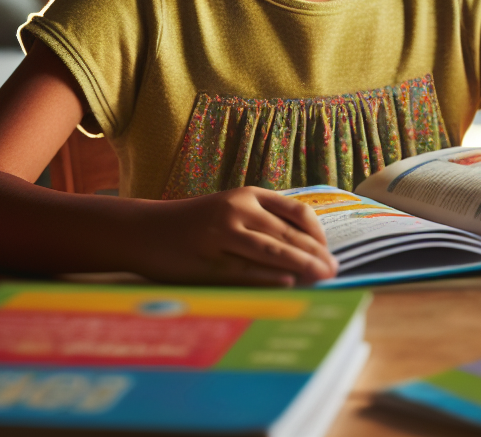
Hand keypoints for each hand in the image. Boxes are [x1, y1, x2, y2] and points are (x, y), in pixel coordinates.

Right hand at [132, 187, 338, 286]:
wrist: (145, 231)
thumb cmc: (196, 223)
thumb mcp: (231, 208)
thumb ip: (263, 222)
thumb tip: (306, 249)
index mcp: (248, 195)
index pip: (296, 211)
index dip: (318, 232)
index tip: (328, 249)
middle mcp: (236, 210)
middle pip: (287, 234)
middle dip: (315, 254)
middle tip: (335, 269)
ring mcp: (221, 235)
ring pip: (271, 251)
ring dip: (301, 266)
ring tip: (322, 278)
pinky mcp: (208, 261)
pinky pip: (246, 272)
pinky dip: (270, 278)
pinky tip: (289, 283)